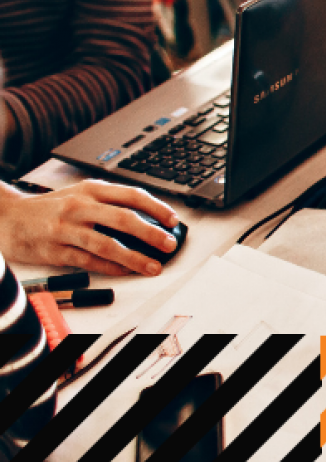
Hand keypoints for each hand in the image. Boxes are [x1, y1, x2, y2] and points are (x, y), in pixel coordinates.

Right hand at [0, 180, 178, 275]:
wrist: (7, 217)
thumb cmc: (50, 208)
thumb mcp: (80, 194)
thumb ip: (109, 203)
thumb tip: (149, 218)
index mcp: (90, 190)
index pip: (131, 195)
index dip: (156, 208)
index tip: (173, 221)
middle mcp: (79, 207)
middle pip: (123, 219)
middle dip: (151, 233)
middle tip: (169, 245)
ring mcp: (66, 230)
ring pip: (107, 244)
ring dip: (134, 257)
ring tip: (153, 266)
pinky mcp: (55, 251)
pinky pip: (88, 261)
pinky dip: (110, 268)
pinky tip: (126, 271)